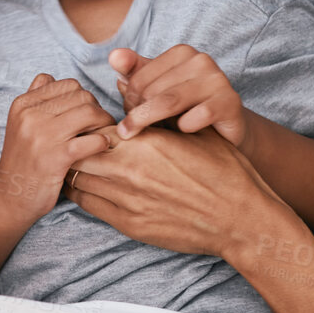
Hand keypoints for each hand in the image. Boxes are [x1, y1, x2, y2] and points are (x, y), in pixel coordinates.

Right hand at [0, 73, 115, 219]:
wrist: (10, 196)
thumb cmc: (23, 160)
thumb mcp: (20, 123)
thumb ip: (36, 99)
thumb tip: (53, 78)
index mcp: (23, 104)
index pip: (67, 84)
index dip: (83, 97)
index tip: (86, 113)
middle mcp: (30, 115)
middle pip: (81, 96)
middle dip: (96, 109)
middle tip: (98, 125)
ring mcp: (43, 136)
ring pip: (89, 112)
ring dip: (103, 123)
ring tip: (103, 134)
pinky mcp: (56, 157)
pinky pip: (92, 139)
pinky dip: (102, 142)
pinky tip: (101, 147)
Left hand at [64, 126, 284, 258]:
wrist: (240, 219)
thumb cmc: (222, 172)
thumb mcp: (194, 133)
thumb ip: (159, 113)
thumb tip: (127, 87)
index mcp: (146, 143)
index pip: (95, 130)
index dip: (88, 127)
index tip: (88, 127)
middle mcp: (131, 171)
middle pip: (79, 154)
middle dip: (75, 148)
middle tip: (73, 145)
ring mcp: (128, 201)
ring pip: (79, 181)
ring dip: (76, 171)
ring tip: (75, 165)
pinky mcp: (130, 225)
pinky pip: (89, 205)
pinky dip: (83, 194)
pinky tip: (87, 186)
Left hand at [108, 45, 246, 148]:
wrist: (226, 132)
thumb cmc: (186, 110)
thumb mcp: (158, 90)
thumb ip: (134, 72)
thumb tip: (114, 56)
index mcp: (181, 53)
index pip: (137, 78)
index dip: (129, 103)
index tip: (131, 118)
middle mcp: (201, 60)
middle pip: (151, 91)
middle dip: (140, 115)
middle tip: (142, 131)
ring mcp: (217, 79)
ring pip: (169, 102)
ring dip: (155, 124)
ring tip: (152, 137)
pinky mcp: (229, 102)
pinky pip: (195, 117)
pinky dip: (183, 129)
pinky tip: (184, 132)